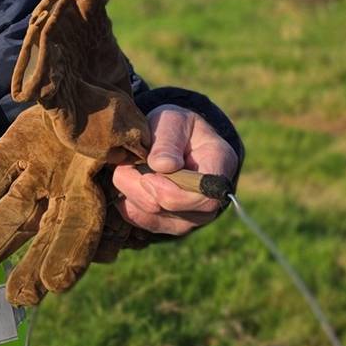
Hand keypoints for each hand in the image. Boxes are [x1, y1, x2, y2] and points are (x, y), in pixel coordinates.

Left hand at [110, 105, 237, 235]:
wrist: (173, 141)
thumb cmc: (175, 127)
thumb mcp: (172, 121)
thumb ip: (168, 141)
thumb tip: (161, 165)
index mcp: (220, 164)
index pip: (205, 195)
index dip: (172, 192)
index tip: (147, 176)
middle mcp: (212, 197)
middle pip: (175, 209)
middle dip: (142, 189)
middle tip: (125, 165)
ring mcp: (194, 216)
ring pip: (155, 218)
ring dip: (132, 193)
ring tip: (128, 168)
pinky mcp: (172, 224)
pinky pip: (143, 222)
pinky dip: (128, 203)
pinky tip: (128, 183)